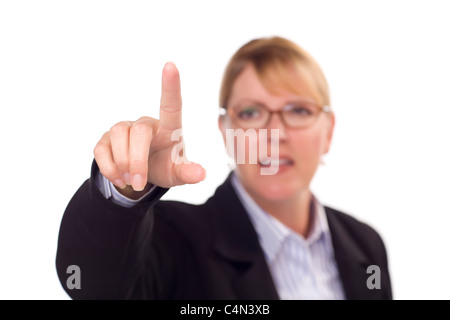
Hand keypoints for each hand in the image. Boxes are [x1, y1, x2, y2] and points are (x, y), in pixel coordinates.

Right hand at [94, 62, 205, 193]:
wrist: (142, 176)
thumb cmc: (165, 166)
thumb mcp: (177, 173)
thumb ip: (188, 173)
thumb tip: (201, 174)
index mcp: (168, 128)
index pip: (171, 104)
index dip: (170, 85)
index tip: (171, 65)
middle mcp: (145, 124)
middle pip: (138, 132)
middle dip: (137, 160)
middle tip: (139, 182)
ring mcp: (124, 129)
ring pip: (117, 135)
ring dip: (122, 163)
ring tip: (131, 181)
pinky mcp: (105, 140)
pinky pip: (100, 149)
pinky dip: (108, 167)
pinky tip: (119, 179)